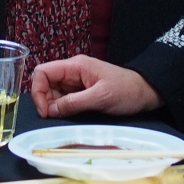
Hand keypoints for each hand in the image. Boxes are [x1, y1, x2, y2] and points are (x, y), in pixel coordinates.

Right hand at [30, 56, 161, 117]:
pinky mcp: (81, 92)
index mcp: (75, 66)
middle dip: (44, 100)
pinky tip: (67, 116)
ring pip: (52, 92)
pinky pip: (63, 99)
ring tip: (62, 118)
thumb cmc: (126, 91)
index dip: (38, 90)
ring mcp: (76, 82)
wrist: (146, 93)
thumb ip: (74, 102)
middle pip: (45, 82)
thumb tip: (51, 110)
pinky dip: (61, 109)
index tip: (45, 111)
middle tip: (52, 117)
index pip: (43, 71)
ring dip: (52, 106)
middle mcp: (72, 72)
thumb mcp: (101, 97)